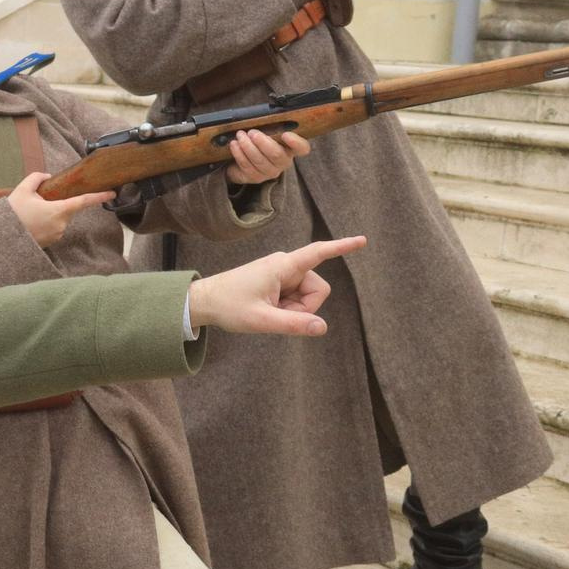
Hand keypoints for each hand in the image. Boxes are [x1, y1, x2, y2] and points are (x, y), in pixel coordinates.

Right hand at [5, 173, 114, 246]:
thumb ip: (37, 178)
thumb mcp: (23, 189)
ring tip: (29, 216)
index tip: (112, 193)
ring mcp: (57, 235)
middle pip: (66, 209)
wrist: (1, 238)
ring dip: (49, 214)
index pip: (83, 202)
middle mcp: (61, 225)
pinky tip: (31, 224)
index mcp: (58, 211)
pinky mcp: (51, 242)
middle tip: (34, 204)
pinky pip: (53, 228)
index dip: (99, 197)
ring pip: (59, 218)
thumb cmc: (13, 213)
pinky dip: (45, 223)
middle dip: (55, 203)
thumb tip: (47, 177)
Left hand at [187, 236, 364, 335]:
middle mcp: (286, 265)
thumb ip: (293, 324)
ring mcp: (283, 273)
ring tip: (268, 312)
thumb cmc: (229, 306)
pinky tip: (267, 310)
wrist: (205, 301)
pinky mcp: (279, 281)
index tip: (363, 240)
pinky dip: (287, 309)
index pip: (318, 253)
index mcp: (283, 266)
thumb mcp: (262, 321)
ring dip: (294, 310)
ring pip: (308, 296)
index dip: (342, 247)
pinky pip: (297, 298)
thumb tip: (322, 327)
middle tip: (276, 315)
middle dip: (305, 308)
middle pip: (317, 289)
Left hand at [222, 128, 309, 185]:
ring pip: (259, 161)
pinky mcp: (256, 178)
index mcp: (290, 148)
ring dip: (247, 146)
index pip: (302, 148)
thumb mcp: (266, 132)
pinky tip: (234, 145)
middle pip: (277, 154)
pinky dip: (239, 154)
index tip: (286, 134)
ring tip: (240, 135)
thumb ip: (269, 127)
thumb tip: (261, 118)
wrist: (242, 159)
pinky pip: (247, 166)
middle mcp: (283, 162)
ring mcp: (270, 172)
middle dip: (263, 142)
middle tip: (252, 132)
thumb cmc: (258, 141)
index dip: (296, 143)